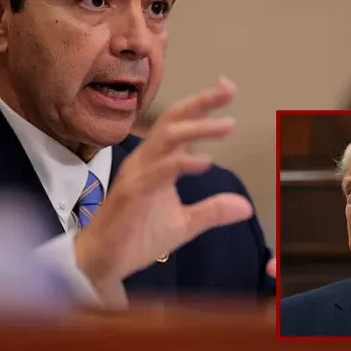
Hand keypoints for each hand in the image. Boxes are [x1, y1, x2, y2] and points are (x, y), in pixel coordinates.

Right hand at [75, 77, 253, 288]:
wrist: (104, 262)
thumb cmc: (137, 237)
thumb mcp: (185, 224)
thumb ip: (213, 211)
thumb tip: (246, 206)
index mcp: (157, 161)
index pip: (180, 124)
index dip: (202, 105)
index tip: (227, 88)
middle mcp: (146, 160)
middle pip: (173, 120)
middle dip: (201, 102)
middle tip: (229, 89)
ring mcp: (138, 174)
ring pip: (167, 138)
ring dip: (198, 128)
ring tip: (228, 125)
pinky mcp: (132, 192)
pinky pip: (159, 170)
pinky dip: (182, 163)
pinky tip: (204, 163)